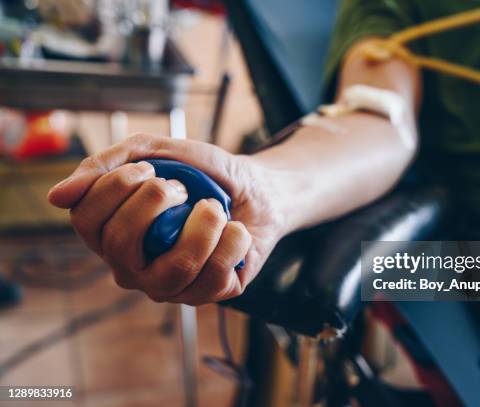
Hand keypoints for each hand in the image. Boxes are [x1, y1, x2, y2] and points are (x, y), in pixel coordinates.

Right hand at [48, 134, 287, 303]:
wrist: (257, 190)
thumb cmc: (203, 174)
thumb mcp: (158, 151)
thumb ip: (111, 163)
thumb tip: (57, 197)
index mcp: (113, 234)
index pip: (85, 221)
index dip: (114, 189)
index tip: (149, 169)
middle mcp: (134, 267)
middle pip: (120, 245)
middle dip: (154, 201)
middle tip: (181, 187)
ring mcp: (170, 285)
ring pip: (173, 270)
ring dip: (200, 225)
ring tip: (213, 208)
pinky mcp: (209, 293)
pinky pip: (214, 276)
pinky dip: (231, 240)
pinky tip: (234, 229)